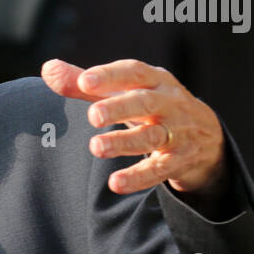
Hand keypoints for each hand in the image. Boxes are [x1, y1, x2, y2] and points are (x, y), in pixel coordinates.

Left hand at [41, 58, 229, 202]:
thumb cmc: (151, 104)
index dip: (110, 75)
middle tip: (93, 115)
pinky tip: (116, 183)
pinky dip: (138, 177)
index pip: (133, 72)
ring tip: (96, 147)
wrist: (205, 133)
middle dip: (120, 108)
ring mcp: (176, 132)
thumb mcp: (123, 90)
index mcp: (153, 80)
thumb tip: (48, 69)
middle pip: (145, 103)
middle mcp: (168, 102)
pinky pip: (159, 170)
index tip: (85, 80)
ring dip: (124, 143)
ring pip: (151, 137)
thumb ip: (83, 83)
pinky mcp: (179, 160)